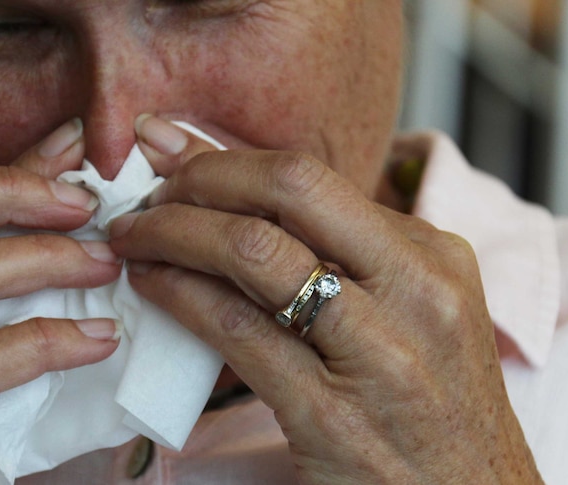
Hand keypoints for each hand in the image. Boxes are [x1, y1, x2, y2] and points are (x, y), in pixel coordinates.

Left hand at [109, 116, 541, 483]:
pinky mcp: (332, 414)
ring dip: (173, 232)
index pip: (312, 177)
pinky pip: (237, 329)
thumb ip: (343, 258)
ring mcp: (379, 351)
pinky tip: (151, 285)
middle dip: (199, 177)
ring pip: (254, 251)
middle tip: (149, 194)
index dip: (226, 159)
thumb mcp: (410, 316)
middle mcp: (417, 289)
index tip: (171, 153)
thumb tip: (240, 202)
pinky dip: (179, 294)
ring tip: (134, 237)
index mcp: (433, 254)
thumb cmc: (430, 409)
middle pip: (288, 188)